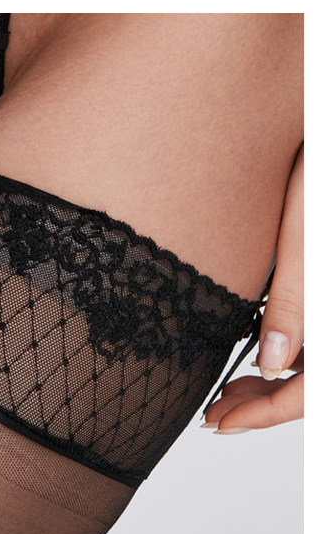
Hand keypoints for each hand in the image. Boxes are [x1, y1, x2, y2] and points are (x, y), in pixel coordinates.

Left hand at [203, 144, 303, 434]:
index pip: (314, 390)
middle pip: (316, 384)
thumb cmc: (322, 159)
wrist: (318, 110)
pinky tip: (255, 359)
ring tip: (228, 395)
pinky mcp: (322, 283)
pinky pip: (319, 338)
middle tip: (217, 414)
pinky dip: (287, 357)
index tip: (221, 424)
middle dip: (266, 406)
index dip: (268, 415)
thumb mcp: (308, 230)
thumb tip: (269, 364)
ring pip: (317, 364)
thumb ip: (295, 299)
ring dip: (275, 387)